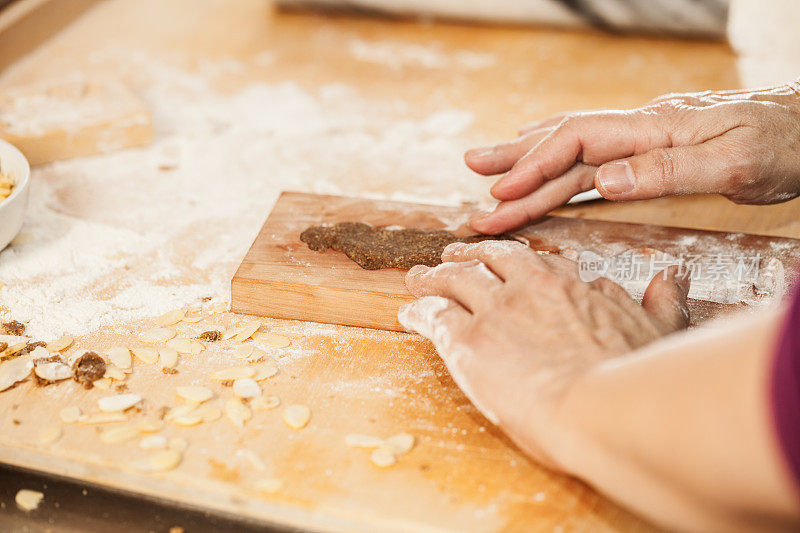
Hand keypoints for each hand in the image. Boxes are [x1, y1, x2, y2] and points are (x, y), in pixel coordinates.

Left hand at [398, 241, 689, 468]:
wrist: (600, 410)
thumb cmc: (633, 378)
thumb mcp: (660, 332)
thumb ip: (662, 301)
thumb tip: (672, 276)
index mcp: (569, 285)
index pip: (534, 262)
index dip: (514, 261)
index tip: (506, 263)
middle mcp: (527, 288)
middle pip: (487, 260)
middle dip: (467, 256)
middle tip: (451, 254)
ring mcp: (494, 311)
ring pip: (453, 280)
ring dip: (432, 276)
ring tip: (418, 278)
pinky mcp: (467, 340)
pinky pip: (432, 316)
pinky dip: (418, 311)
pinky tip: (409, 312)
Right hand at [465, 82, 799, 233]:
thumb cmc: (785, 146)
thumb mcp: (736, 164)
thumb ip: (669, 170)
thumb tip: (604, 179)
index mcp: (655, 128)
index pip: (578, 142)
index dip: (535, 166)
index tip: (500, 194)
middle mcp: (641, 129)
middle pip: (564, 140)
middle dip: (514, 159)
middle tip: (469, 171)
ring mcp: (645, 138)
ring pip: (574, 148)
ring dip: (528, 159)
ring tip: (487, 169)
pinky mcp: (652, 151)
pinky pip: (593, 156)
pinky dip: (559, 160)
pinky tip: (543, 163)